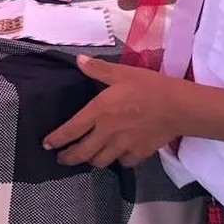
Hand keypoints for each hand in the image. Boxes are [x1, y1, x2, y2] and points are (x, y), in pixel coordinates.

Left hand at [44, 56, 183, 168]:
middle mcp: (106, 132)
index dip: (56, 139)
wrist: (176, 106)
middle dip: (68, 158)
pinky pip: (122, 163)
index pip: (71, 130)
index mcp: (99, 112)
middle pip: (82, 153)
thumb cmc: (148, 86)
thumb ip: (98, 69)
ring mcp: (122, 146)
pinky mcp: (138, 154)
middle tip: (62, 158)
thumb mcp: (122, 72)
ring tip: (88, 158)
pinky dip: (117, 161)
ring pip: (100, 162)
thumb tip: (78, 61)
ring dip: (91, 161)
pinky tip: (117, 156)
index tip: (47, 145)